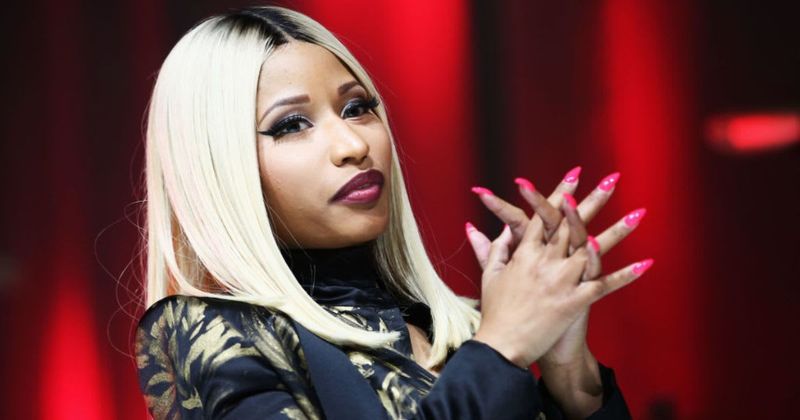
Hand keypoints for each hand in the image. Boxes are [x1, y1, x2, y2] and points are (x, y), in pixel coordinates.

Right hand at [467, 168, 651, 367]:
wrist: (501, 345)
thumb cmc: (495, 311)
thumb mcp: (490, 276)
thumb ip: (495, 248)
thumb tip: (503, 228)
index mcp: (524, 254)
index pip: (544, 216)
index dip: (560, 193)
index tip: (574, 175)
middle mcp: (544, 262)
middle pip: (572, 223)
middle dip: (592, 199)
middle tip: (611, 179)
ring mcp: (560, 281)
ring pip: (593, 249)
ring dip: (618, 231)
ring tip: (638, 214)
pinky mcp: (573, 302)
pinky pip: (604, 286)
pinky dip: (625, 276)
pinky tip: (645, 264)